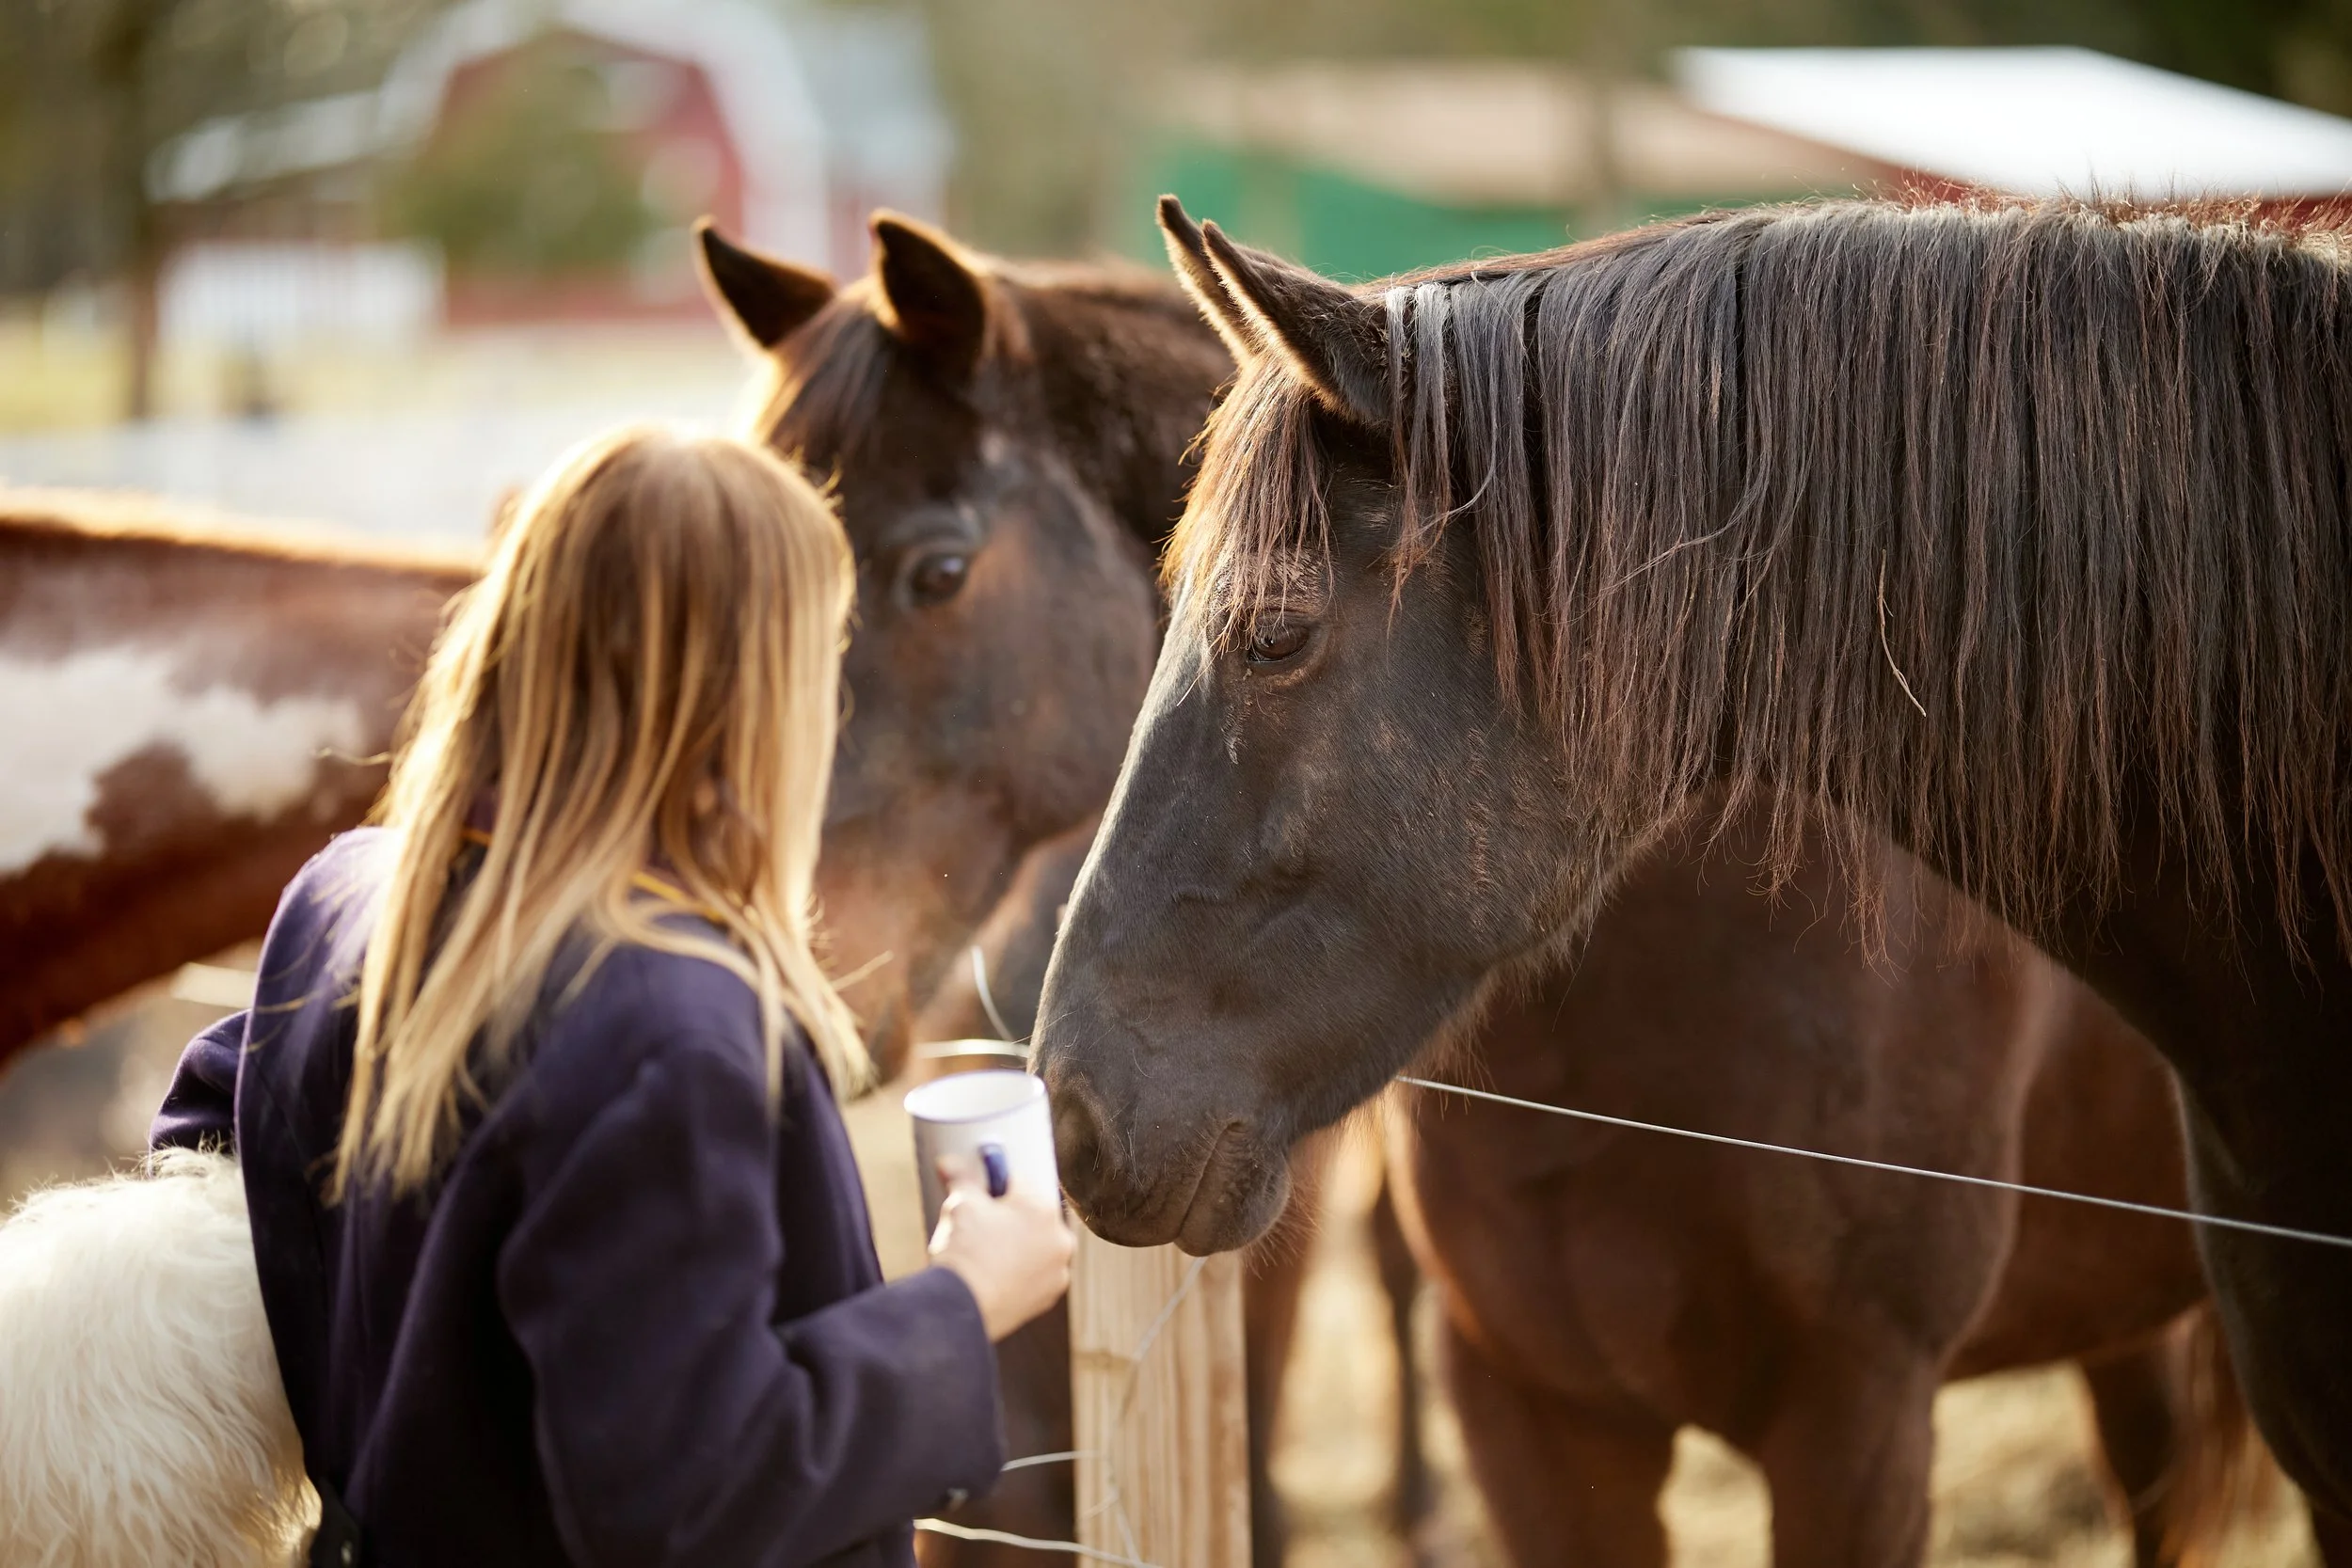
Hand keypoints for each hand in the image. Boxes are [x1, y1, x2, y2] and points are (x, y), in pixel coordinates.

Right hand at [927, 1153, 1073, 1340]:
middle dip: (1011, 1215)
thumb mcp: (959, 1204)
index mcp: (1043, 1207)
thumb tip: (947, 1163)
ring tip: (989, 1251)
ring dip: (1019, 1244)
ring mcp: (1058, 1270)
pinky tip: (999, 1273)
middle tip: (984, 1222)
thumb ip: (959, 1177)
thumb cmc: (964, 1251)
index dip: (997, 1185)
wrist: (961, 1307)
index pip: (1020, 1181)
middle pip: (1033, 1214)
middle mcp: (1060, 1238)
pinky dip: (1022, 1271)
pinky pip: (1037, 1273)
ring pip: (1037, 1245)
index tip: (982, 1191)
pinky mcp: (1049, 1296)